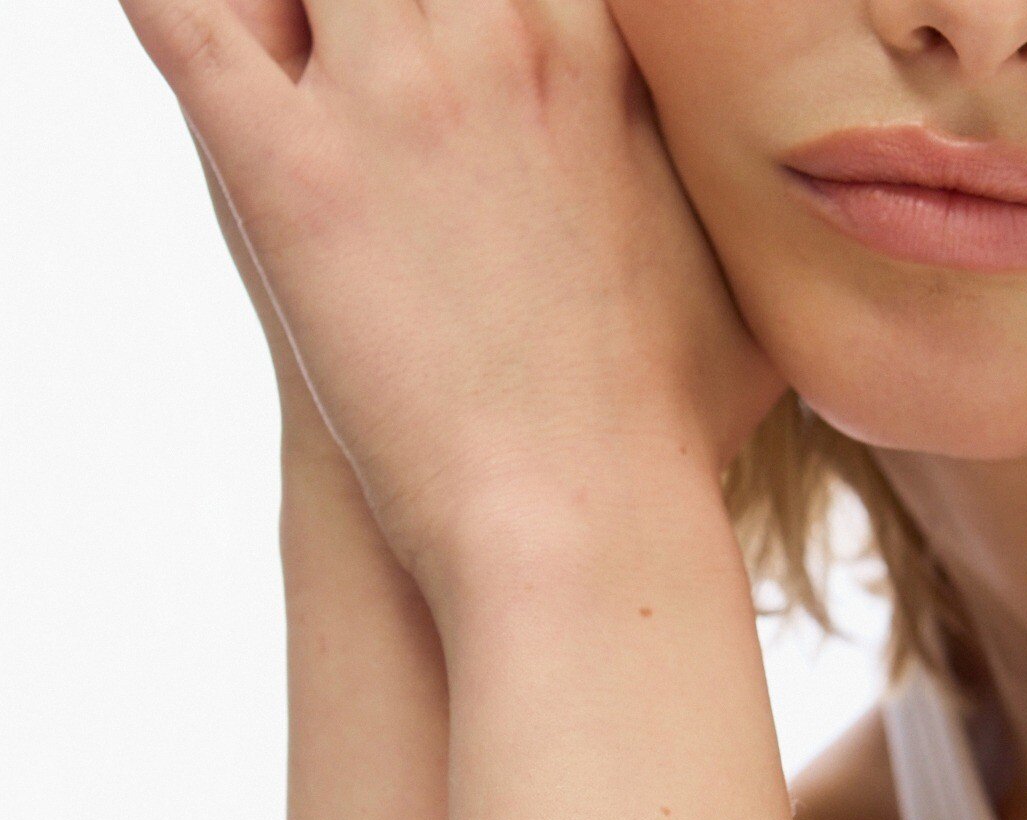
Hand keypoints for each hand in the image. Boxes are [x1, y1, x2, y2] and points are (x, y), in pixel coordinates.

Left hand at [120, 0, 784, 588]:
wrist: (580, 526)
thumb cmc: (669, 435)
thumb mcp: (750, 296)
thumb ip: (753, 208)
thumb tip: (819, 204)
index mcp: (599, 44)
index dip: (488, 4)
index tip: (474, 43)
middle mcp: (492, 33)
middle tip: (386, 57)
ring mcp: (385, 95)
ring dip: (289, 5)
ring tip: (292, 49)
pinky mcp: (282, 174)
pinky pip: (185, 18)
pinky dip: (173, 7)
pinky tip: (184, 28)